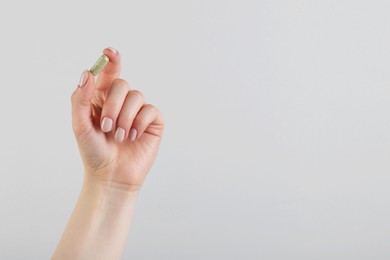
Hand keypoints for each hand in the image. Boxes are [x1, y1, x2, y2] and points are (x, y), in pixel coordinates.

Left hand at [71, 48, 163, 191]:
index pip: (108, 73)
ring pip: (137, 96)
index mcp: (101, 98)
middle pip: (121, 85)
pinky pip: (150, 110)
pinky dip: (139, 123)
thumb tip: (88, 72)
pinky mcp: (152, 121)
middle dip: (113, 105)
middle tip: (106, 127)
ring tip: (119, 136)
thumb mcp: (80, 125)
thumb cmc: (93, 152)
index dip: (110, 60)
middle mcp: (121, 102)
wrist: (111, 176)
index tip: (109, 51)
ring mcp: (138, 111)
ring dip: (125, 117)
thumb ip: (80, 99)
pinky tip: (133, 136)